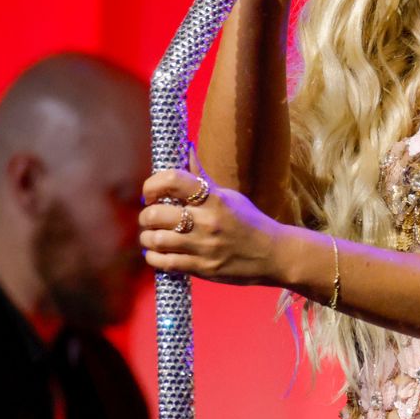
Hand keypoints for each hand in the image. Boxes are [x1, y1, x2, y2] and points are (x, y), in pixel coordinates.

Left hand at [138, 168, 296, 286]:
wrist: (273, 255)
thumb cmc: (249, 221)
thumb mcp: (228, 196)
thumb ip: (202, 176)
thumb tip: (186, 149)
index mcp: (214, 198)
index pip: (172, 180)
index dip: (152, 184)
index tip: (151, 193)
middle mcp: (207, 221)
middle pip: (157, 214)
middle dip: (146, 215)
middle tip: (150, 217)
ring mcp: (204, 247)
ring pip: (157, 240)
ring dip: (147, 238)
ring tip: (151, 236)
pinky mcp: (203, 269)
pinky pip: (165, 263)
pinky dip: (154, 257)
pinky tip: (158, 253)